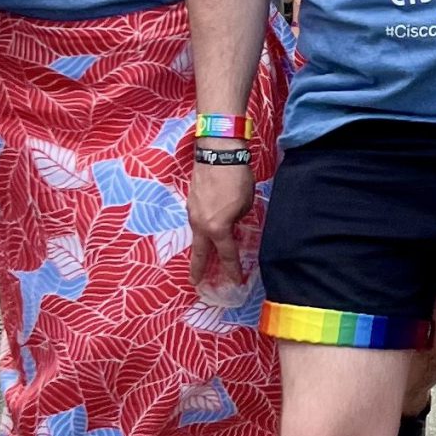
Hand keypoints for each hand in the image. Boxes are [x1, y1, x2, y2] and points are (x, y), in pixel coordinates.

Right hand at [187, 159, 253, 291]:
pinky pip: (196, 221)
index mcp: (217, 228)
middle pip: (199, 252)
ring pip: (197, 235)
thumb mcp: (245, 204)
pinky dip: (201, 228)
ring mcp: (192, 213)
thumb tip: (231, 222)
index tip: (235, 281)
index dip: (232, 269)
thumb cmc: (236, 179)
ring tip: (202, 256)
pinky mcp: (190, 202)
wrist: (217, 153)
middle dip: (197, 268)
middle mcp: (201, 225)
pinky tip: (206, 227)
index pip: (226, 255)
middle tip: (194, 282)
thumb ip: (237, 219)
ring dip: (201, 245)